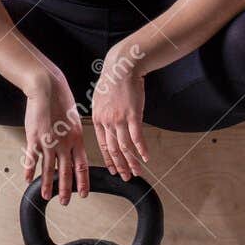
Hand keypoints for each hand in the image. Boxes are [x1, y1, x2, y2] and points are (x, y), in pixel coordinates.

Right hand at [22, 72, 90, 204]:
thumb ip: (73, 135)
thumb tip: (73, 145)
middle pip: (66, 172)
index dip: (83, 182)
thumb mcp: (74, 120)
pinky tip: (28, 179)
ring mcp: (49, 142)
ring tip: (47, 196)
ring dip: (48, 185)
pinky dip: (29, 170)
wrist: (47, 89)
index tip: (84, 193)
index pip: (82, 166)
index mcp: (76, 139)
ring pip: (49, 169)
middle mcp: (64, 144)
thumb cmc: (61, 100)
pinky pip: (32, 158)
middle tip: (65, 202)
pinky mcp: (35, 138)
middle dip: (66, 189)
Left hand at [91, 44, 148, 180]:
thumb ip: (103, 114)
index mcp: (98, 119)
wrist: (122, 67)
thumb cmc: (112, 80)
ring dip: (132, 162)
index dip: (109, 159)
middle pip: (114, 150)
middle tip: (126, 177)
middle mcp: (107, 122)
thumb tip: (107, 123)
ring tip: (138, 172)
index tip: (114, 169)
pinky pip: (137, 137)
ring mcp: (119, 119)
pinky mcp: (132, 115)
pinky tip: (146, 157)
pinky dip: (142, 149)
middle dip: (121, 166)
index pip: (103, 145)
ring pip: (125, 147)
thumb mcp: (100, 99)